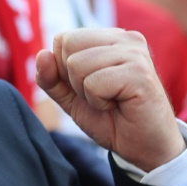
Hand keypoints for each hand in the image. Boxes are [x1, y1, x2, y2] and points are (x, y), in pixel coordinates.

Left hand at [36, 28, 184, 170]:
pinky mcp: (139, 73)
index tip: (91, 87)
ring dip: (87, 93)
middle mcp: (124, 38)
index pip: (63, 38)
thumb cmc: (112, 119)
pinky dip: (99, 102)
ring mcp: (135, 53)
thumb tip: (41, 55)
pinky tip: (120, 105)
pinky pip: (93, 83)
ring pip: (77, 65)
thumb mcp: (72, 98)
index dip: (65, 70)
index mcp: (109, 38)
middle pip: (68, 47)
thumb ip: (52, 78)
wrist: (145, 148)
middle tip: (102, 95)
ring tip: (112, 101)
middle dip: (74, 80)